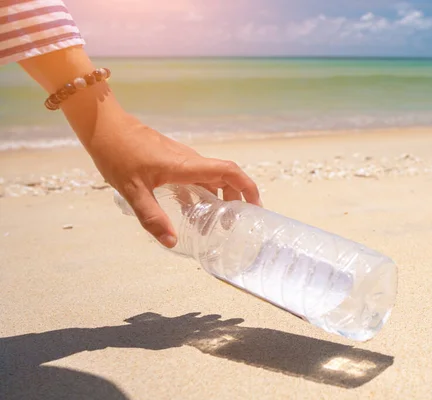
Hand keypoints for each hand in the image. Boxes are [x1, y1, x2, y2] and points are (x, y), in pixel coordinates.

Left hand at [86, 114, 260, 247]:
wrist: (105, 127)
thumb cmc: (118, 154)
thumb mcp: (133, 191)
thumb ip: (153, 217)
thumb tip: (172, 243)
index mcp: (187, 166)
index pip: (229, 172)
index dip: (247, 187)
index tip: (255, 206)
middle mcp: (190, 160)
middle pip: (225, 177)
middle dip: (235, 199)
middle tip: (232, 224)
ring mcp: (182, 159)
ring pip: (211, 177)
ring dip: (218, 197)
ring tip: (213, 222)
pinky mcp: (173, 159)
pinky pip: (197, 176)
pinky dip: (202, 193)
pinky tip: (191, 210)